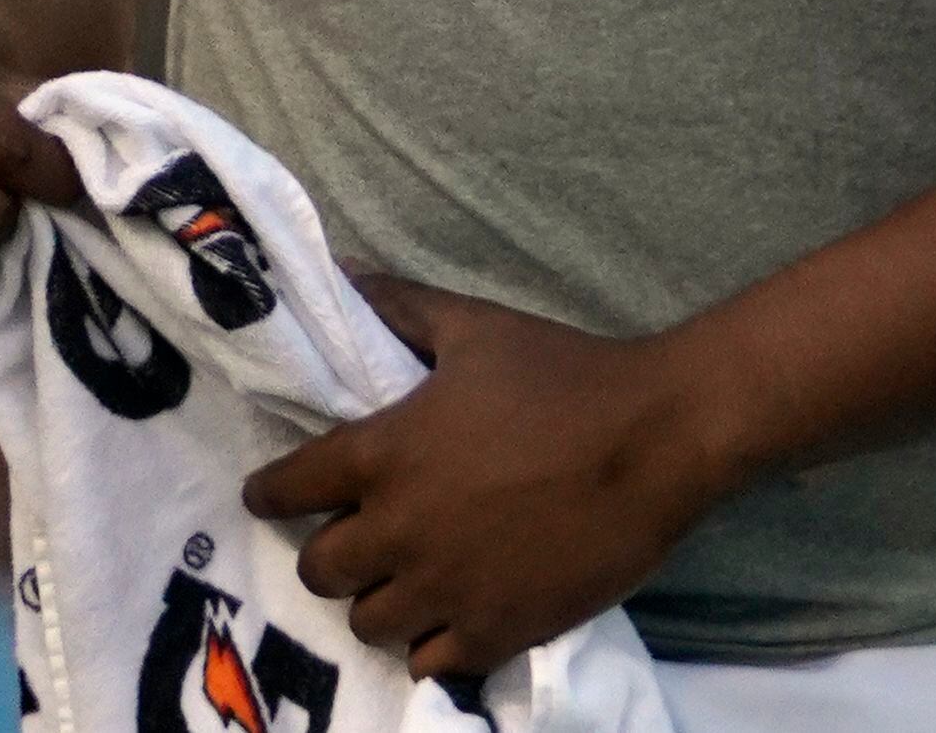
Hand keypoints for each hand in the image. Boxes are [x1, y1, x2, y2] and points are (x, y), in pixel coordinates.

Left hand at [245, 276, 728, 679]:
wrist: (662, 433)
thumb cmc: (568, 373)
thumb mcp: (478, 327)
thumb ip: (399, 306)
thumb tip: (337, 272)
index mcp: (384, 454)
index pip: (284, 490)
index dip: (274, 492)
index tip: (280, 494)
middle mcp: (400, 530)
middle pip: (319, 569)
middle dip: (332, 551)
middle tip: (364, 534)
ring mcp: (446, 588)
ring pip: (368, 622)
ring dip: (381, 599)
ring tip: (410, 578)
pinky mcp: (495, 629)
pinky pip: (430, 663)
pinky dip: (433, 642)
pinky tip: (455, 613)